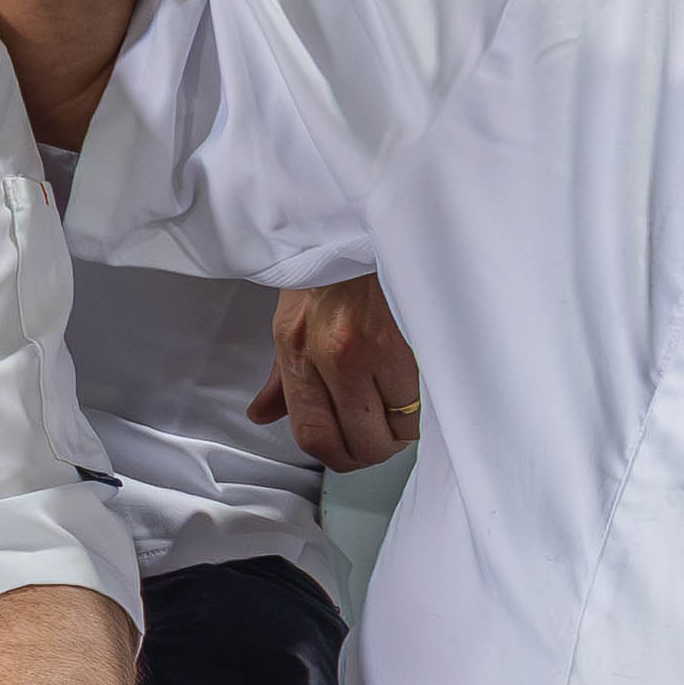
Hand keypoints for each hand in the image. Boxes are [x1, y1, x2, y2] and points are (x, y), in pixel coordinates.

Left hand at [248, 275, 423, 470]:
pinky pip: (420, 403)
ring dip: (400, 432)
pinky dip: (421, 408)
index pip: (312, 434)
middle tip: (379, 435)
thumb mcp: (289, 319)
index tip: (348, 450)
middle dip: (373, 450)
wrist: (361, 229)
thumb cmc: (328, 270)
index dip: (336, 456)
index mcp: (297, 351)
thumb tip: (262, 414)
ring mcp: (371, 351)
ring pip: (395, 431)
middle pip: (360, 444)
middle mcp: (331, 356)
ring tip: (399, 411)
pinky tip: (415, 391)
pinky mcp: (409, 344)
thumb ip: (279, 377)